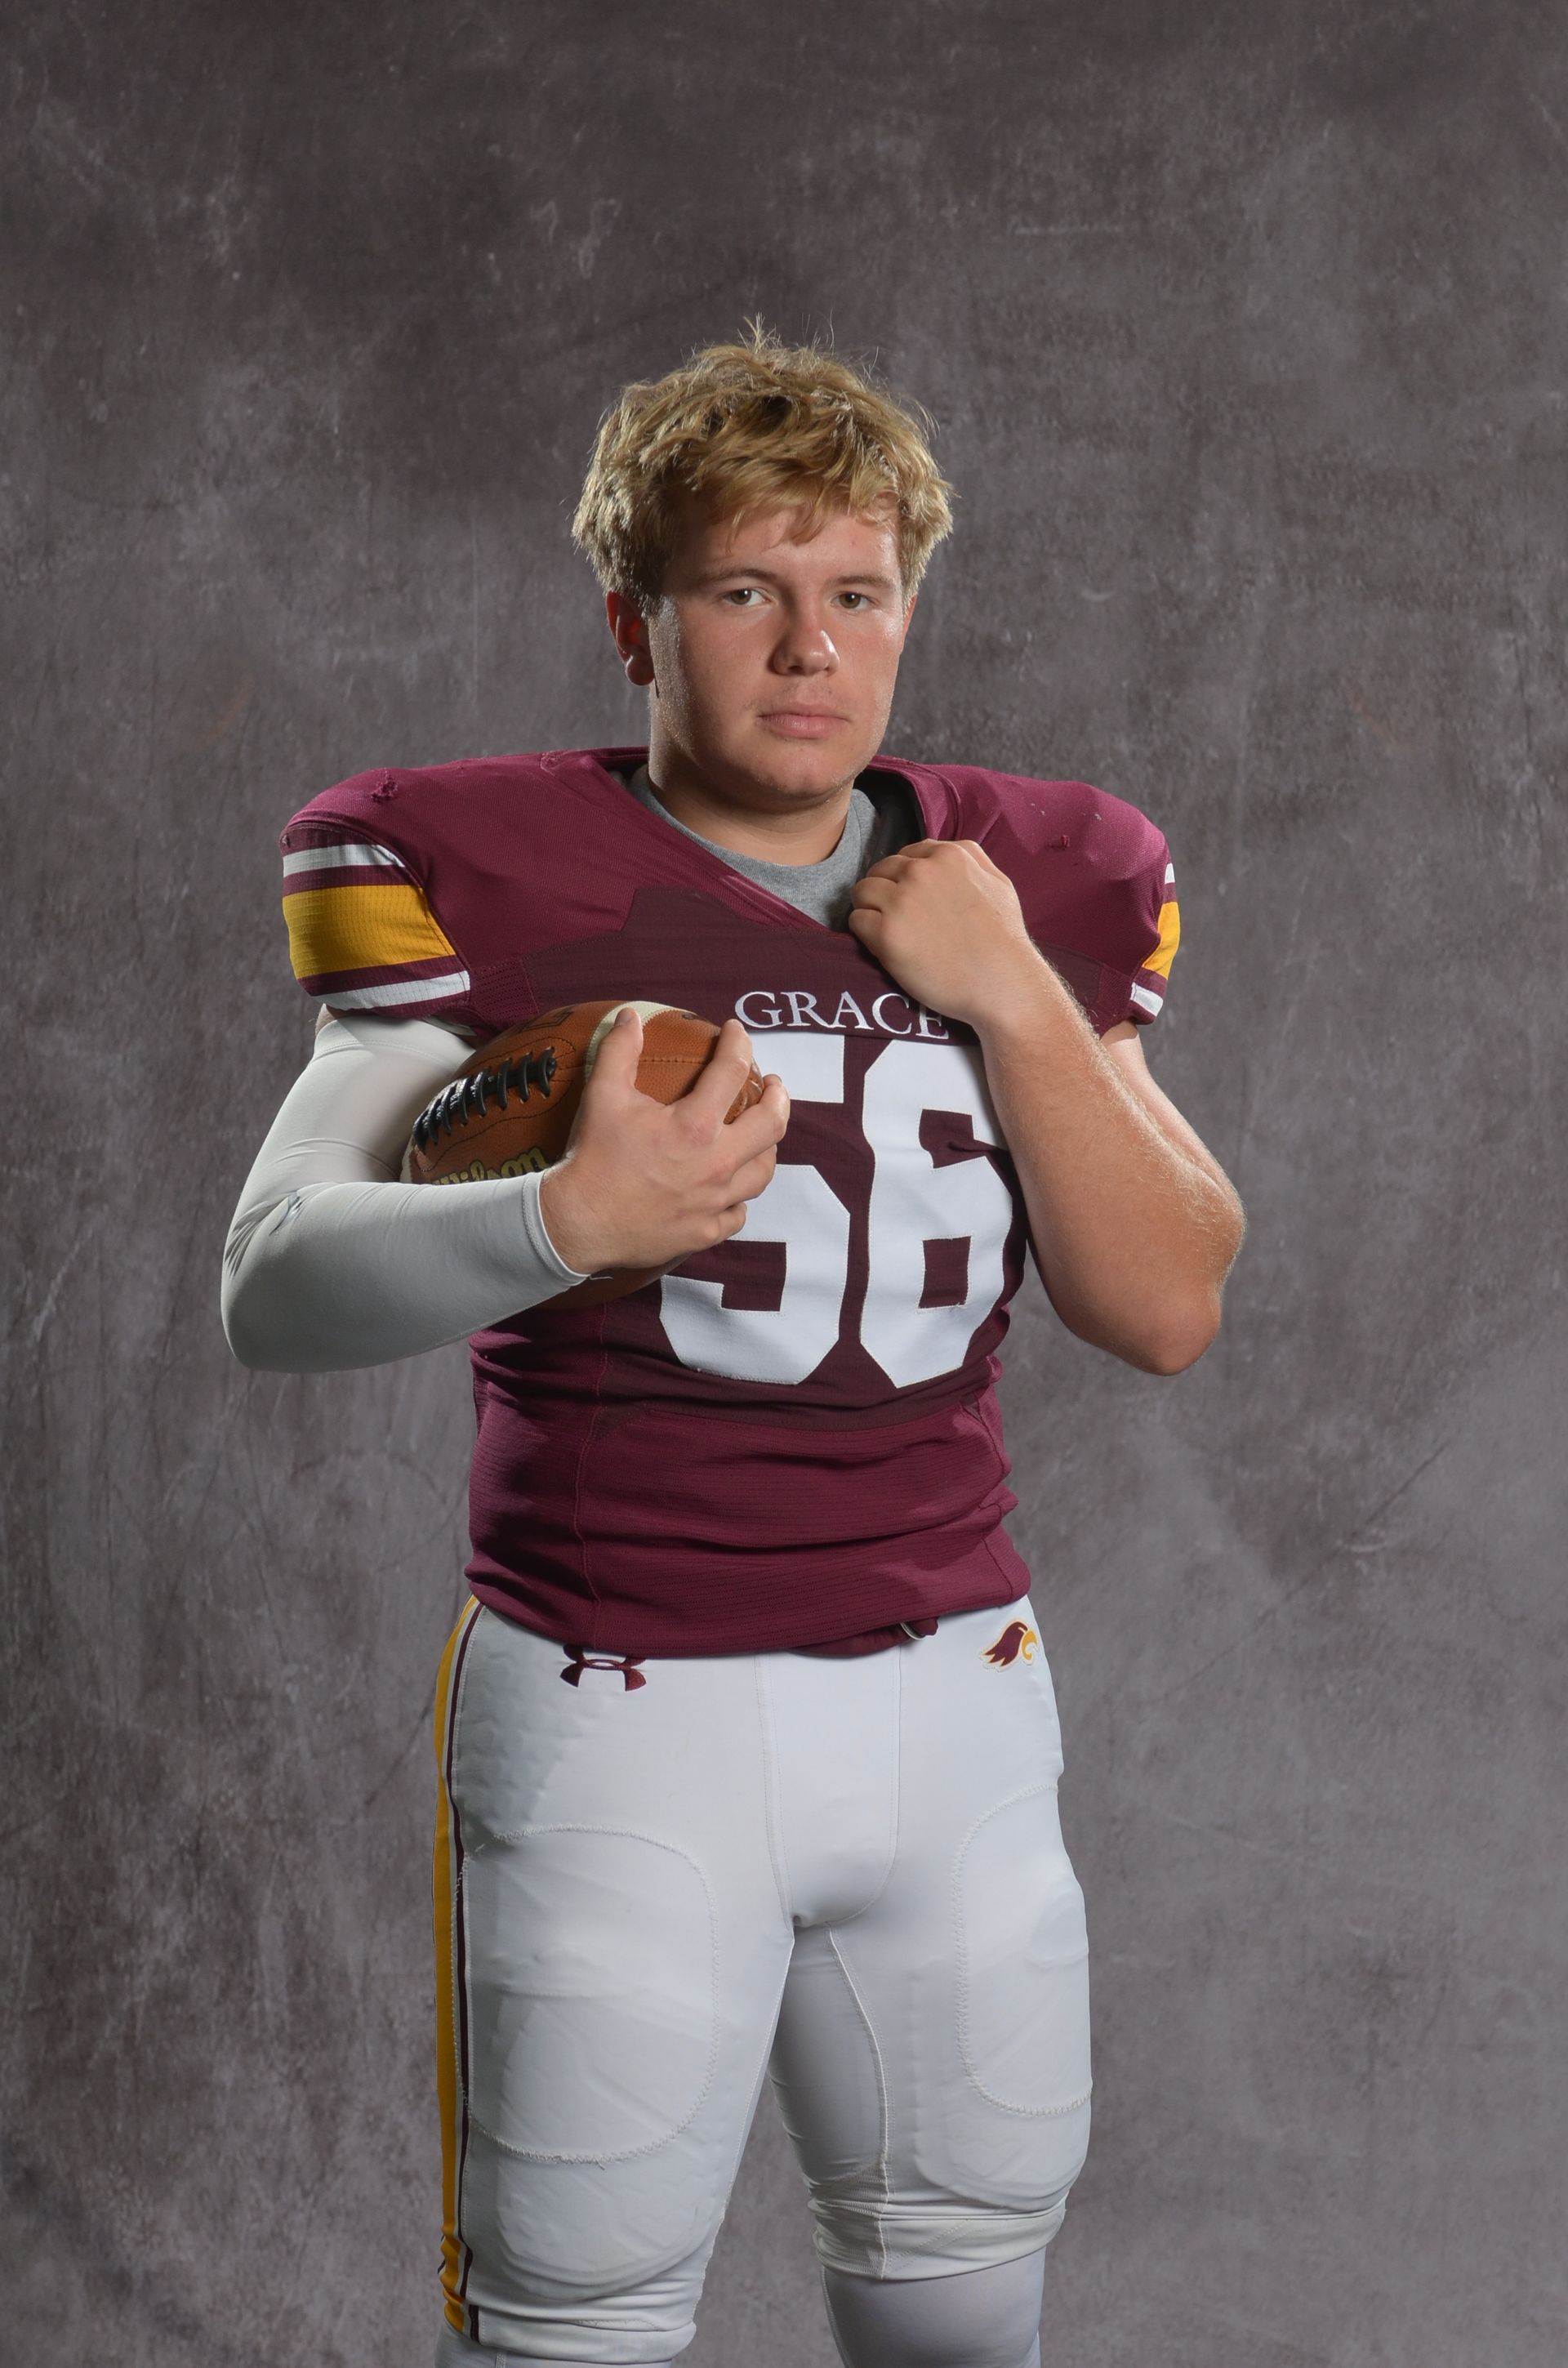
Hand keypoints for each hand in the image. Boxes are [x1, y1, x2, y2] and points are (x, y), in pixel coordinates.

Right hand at [538, 1009, 788, 1275]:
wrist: (579, 1222)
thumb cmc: (592, 1156)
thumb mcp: (602, 1095)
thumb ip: (620, 1051)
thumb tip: (631, 1016)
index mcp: (696, 1125)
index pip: (733, 1071)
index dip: (739, 1043)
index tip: (735, 1031)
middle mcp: (716, 1163)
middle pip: (772, 1125)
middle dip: (779, 1098)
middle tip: (772, 1086)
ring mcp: (715, 1202)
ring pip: (763, 1172)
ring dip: (767, 1148)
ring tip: (760, 1135)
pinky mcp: (705, 1232)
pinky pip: (738, 1213)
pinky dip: (740, 1198)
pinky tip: (731, 1189)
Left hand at [846, 838, 1045, 1031]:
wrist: (1001, 983)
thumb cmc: (1004, 940)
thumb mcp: (998, 883)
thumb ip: (971, 861)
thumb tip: (945, 855)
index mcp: (948, 856)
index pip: (907, 855)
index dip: (906, 878)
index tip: (912, 898)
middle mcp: (921, 872)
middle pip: (881, 870)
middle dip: (885, 890)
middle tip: (896, 916)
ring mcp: (901, 901)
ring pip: (862, 891)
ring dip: (869, 909)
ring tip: (885, 929)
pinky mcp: (886, 933)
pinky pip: (856, 921)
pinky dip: (864, 932)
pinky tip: (882, 945)